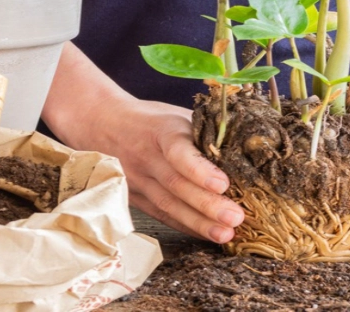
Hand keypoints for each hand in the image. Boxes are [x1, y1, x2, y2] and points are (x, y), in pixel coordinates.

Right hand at [41, 42, 243, 243]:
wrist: (101, 124)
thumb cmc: (151, 120)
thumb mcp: (176, 114)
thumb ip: (204, 130)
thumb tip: (248, 146)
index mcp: (161, 130)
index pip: (178, 151)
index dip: (200, 169)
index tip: (223, 183)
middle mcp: (146, 156)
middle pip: (176, 184)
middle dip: (207, 204)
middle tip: (236, 218)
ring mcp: (136, 180)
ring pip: (168, 205)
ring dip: (198, 223)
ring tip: (225, 235)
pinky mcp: (134, 197)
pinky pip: (161, 215)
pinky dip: (185, 226)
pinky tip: (206, 236)